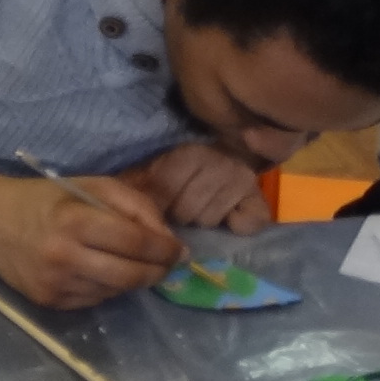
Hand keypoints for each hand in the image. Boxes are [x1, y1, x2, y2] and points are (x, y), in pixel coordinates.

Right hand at [0, 172, 184, 310]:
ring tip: (130, 263)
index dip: (164, 249)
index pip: (135, 242)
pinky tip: (99, 271)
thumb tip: (167, 240)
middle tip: (167, 265)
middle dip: (157, 271)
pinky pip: (94, 300)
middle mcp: (64, 257)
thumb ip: (134, 206)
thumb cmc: (46, 198)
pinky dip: (107, 287)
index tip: (179, 250)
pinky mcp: (48, 302)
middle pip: (130, 275)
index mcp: (74, 221)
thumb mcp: (91, 186)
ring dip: (132, 280)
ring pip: (115, 291)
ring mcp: (55, 284)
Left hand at [117, 142, 271, 233]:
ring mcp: (241, 178)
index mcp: (187, 155)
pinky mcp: (259, 197)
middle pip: (186, 213)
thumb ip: (135, 185)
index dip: (159, 207)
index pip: (163, 197)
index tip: (161, 204)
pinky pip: (247, 222)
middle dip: (180, 216)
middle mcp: (217, 161)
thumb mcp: (153, 171)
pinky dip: (238, 226)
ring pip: (210, 221)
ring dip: (203, 221)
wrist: (228, 154)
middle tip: (183, 209)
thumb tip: (120, 208)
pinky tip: (229, 219)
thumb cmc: (181, 171)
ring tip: (202, 210)